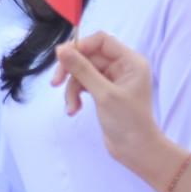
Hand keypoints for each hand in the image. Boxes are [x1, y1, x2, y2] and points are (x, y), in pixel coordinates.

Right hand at [53, 32, 168, 176]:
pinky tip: (74, 110)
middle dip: (72, 72)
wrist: (136, 150)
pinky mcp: (103, 92)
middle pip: (88, 56)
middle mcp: (122, 67)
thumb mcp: (103, 94)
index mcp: (130, 61)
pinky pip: (83, 85)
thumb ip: (82, 69)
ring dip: (72, 89)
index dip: (80, 46)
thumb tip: (61, 49)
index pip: (101, 41)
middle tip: (55, 84)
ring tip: (71, 108)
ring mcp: (112, 80)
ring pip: (82, 72)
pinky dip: (75, 96)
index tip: (62, 58)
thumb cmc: (128, 121)